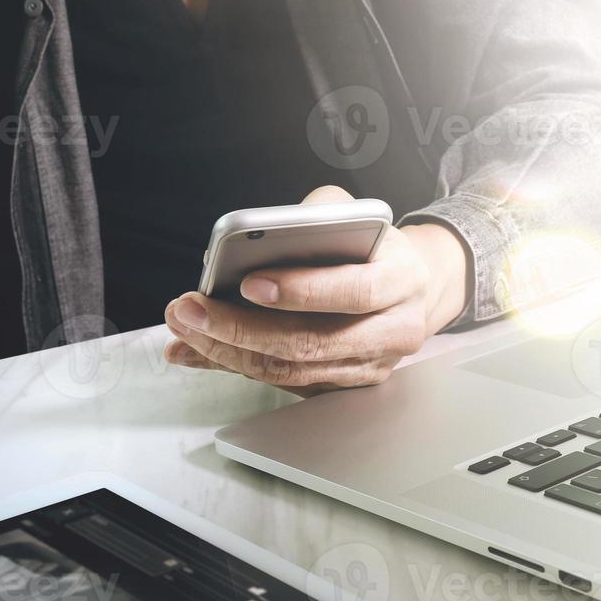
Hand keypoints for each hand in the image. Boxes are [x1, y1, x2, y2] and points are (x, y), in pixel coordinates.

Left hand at [165, 186, 468, 394]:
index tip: (248, 282)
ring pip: (294, 371)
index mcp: (401, 279)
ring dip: (230, 352)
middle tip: (191, 310)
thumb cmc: (372, 247)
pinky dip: (238, 367)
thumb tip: (254, 238)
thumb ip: (313, 217)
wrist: (414, 287)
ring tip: (185, 329)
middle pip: (313, 341)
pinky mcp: (348, 385)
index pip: (354, 291)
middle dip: (241, 328)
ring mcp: (373, 365)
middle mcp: (395, 330)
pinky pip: (287, 383)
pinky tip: (200, 349)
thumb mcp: (352, 214)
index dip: (302, 291)